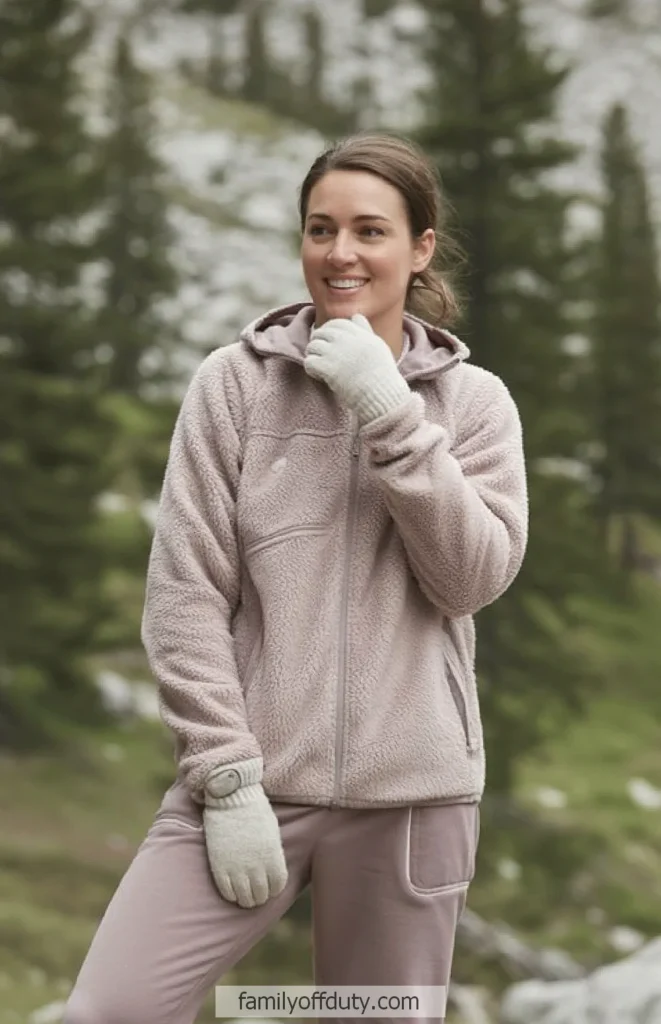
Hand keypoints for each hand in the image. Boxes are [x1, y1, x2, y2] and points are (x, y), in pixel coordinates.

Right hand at [203, 759, 287, 907]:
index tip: (270, 887)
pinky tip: (232, 893)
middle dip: (259, 897)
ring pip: (244, 898)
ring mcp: (237, 868)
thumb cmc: (255, 811)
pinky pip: (226, 891)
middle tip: (256, 895)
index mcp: (273, 857)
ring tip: (245, 898)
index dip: (274, 889)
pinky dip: (231, 896)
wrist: (233, 798)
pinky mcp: (220, 866)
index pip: (277, 886)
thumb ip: (273, 853)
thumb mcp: (272, 832)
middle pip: (261, 895)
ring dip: (246, 900)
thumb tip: (271, 868)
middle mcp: (257, 867)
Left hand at [304, 314, 410, 424]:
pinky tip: (317, 374)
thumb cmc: (382, 376)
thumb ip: (365, 331)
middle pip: (323, 332)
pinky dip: (310, 368)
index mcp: (361, 334)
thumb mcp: (379, 347)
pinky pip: (309, 361)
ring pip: (313, 345)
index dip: (331, 330)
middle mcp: (347, 340)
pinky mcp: (328, 368)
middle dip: (318, 340)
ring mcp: (336, 353)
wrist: (382, 395)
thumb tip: (356, 316)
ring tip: (317, 363)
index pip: (338, 323)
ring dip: (312, 354)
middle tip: (319, 352)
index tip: (329, 340)